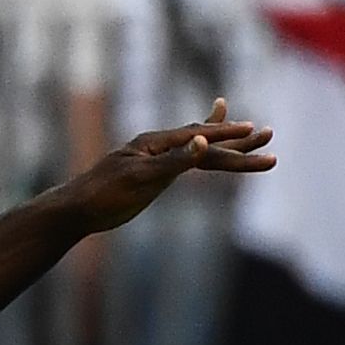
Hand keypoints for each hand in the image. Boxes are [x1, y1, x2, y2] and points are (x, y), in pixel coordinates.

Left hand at [66, 99, 274, 234]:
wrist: (75, 210)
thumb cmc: (103, 194)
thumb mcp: (141, 179)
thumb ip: (174, 161)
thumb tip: (203, 142)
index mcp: (156, 143)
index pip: (201, 139)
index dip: (229, 138)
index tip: (256, 134)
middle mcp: (158, 147)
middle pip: (206, 141)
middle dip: (237, 141)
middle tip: (269, 134)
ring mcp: (157, 160)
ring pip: (199, 150)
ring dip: (225, 145)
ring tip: (253, 134)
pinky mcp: (154, 175)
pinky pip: (183, 159)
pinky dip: (200, 153)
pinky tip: (206, 147)